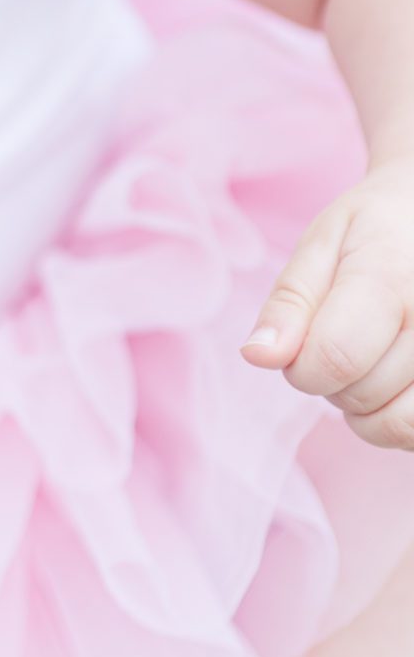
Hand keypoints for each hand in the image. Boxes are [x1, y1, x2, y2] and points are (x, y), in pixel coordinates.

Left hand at [243, 157, 413, 449]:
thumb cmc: (375, 230)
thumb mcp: (322, 245)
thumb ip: (291, 303)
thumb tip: (257, 356)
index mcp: (390, 279)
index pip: (334, 358)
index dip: (301, 367)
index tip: (299, 346)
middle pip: (362, 395)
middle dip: (331, 381)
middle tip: (342, 338)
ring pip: (399, 426)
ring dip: (368, 411)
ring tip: (369, 364)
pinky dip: (399, 421)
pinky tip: (393, 384)